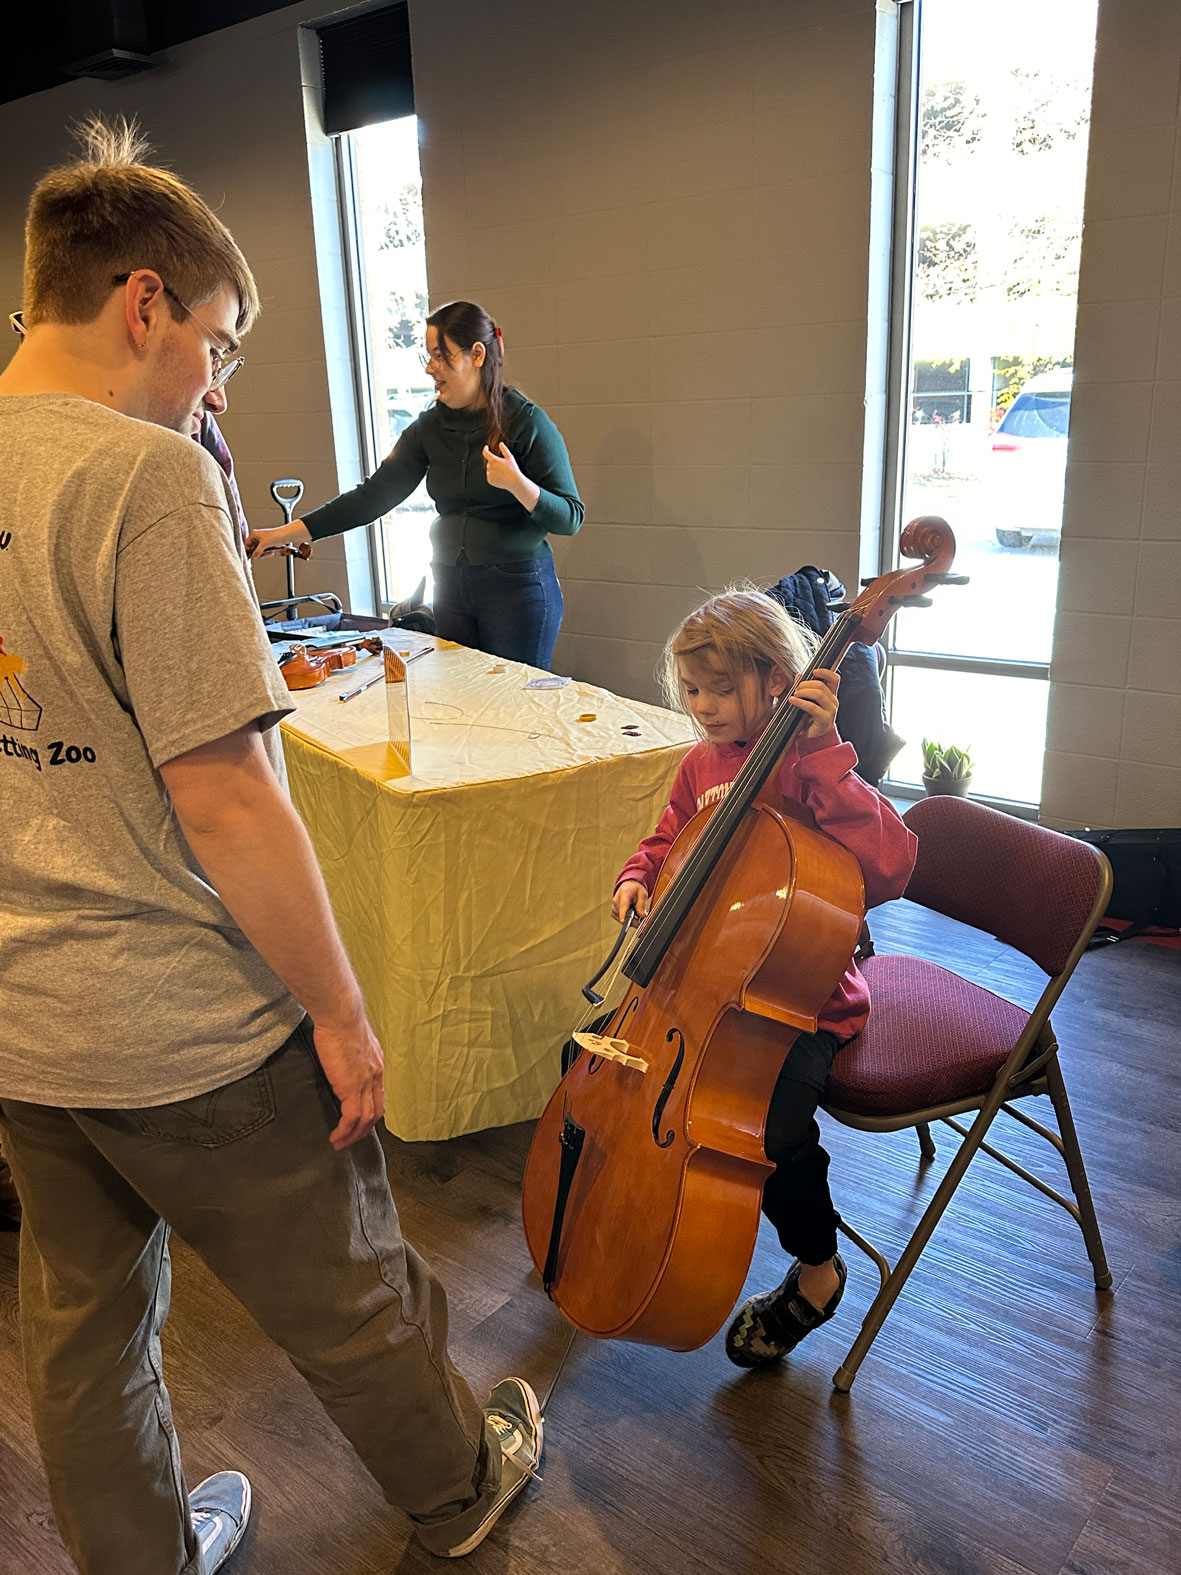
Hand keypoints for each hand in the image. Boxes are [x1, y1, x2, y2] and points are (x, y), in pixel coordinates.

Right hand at [245, 521, 308, 559]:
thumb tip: (253, 557)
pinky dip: (266, 553)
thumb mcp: (264, 545)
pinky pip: (263, 551)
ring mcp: (262, 541)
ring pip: (258, 551)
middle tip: (261, 556)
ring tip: (268, 553)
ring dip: (263, 554)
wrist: (284, 536)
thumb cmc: (275, 536)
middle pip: (253, 549)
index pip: (247, 544)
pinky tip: (271, 552)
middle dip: (258, 553)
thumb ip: (257, 552)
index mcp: (254, 534)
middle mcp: (257, 537)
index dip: (248, 550)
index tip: (250, 556)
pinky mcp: (267, 545)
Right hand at [310, 1014, 385, 1149]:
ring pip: (365, 1120)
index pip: (378, 1095)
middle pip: (376, 1112)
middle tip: (351, 1138)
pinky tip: (335, 1137)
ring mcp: (365, 1084)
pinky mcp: (350, 1088)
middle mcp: (375, 1076)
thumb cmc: (341, 1020)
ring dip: (353, 1135)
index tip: (360, 1121)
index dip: (370, 1111)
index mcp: (376, 1064)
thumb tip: (341, 1057)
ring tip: (340, 1143)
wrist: (341, 1016)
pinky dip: (344, 1131)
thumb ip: (351, 1052)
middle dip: (364, 1129)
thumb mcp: (352, 1039)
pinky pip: (351, 1118)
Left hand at [482, 441, 524, 491]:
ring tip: (502, 472)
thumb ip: (504, 449)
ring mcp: (489, 474)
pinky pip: (490, 476)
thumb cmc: (513, 469)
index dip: (485, 449)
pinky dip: (493, 476)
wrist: (514, 482)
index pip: (485, 453)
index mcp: (494, 460)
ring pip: (489, 469)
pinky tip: (500, 477)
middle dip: (494, 462)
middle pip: (489, 462)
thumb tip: (500, 443)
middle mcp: (490, 467)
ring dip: (493, 469)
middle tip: (502, 465)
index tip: (487, 447)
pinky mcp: (490, 480)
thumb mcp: (510, 457)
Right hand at [612, 880, 648, 923]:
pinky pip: (619, 919)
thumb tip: (643, 915)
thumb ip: (642, 905)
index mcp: (624, 894)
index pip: (623, 906)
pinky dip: (626, 918)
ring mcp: (613, 907)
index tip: (624, 922)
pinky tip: (629, 913)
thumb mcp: (642, 894)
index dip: (623, 915)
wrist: (628, 886)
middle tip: (641, 915)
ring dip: (630, 919)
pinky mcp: (613, 911)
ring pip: (622, 919)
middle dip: (634, 919)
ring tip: (634, 911)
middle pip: (623, 916)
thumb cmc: (635, 889)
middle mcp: (616, 901)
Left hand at [787, 667, 839, 737]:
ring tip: (794, 695)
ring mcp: (831, 711)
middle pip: (821, 685)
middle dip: (806, 684)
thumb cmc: (808, 718)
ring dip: (803, 692)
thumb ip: (803, 688)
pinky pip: (812, 707)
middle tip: (796, 689)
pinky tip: (792, 700)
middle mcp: (834, 702)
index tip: (814, 671)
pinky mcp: (824, 719)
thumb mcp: (806, 701)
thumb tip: (798, 675)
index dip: (825, 672)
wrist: (811, 738)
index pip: (834, 679)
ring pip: (819, 694)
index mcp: (831, 695)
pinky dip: (800, 702)